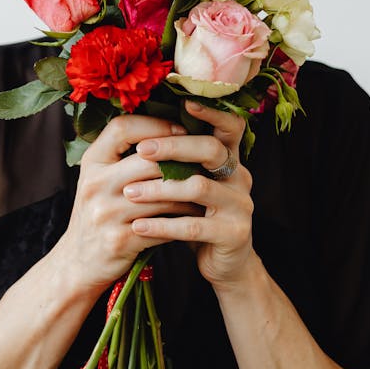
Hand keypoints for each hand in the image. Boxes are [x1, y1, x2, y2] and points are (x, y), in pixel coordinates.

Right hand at [57, 113, 204, 294]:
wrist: (78, 262)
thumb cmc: (99, 213)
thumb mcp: (101, 178)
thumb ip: (125, 156)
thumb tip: (171, 131)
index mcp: (91, 162)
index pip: (122, 127)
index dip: (155, 125)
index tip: (180, 130)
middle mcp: (95, 184)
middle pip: (148, 159)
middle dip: (182, 159)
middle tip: (205, 159)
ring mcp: (106, 213)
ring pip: (162, 194)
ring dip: (190, 191)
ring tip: (208, 186)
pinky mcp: (120, 240)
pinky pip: (163, 224)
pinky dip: (184, 219)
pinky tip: (197, 215)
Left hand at [122, 100, 254, 288]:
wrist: (224, 264)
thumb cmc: (198, 217)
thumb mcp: (191, 185)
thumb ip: (178, 161)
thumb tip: (139, 131)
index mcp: (230, 159)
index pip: (229, 126)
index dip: (212, 113)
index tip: (185, 104)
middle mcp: (240, 177)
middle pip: (210, 150)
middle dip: (173, 147)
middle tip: (141, 151)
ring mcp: (241, 205)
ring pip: (198, 187)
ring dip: (159, 188)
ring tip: (129, 193)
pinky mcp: (234, 234)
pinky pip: (193, 226)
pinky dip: (162, 224)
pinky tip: (138, 225)